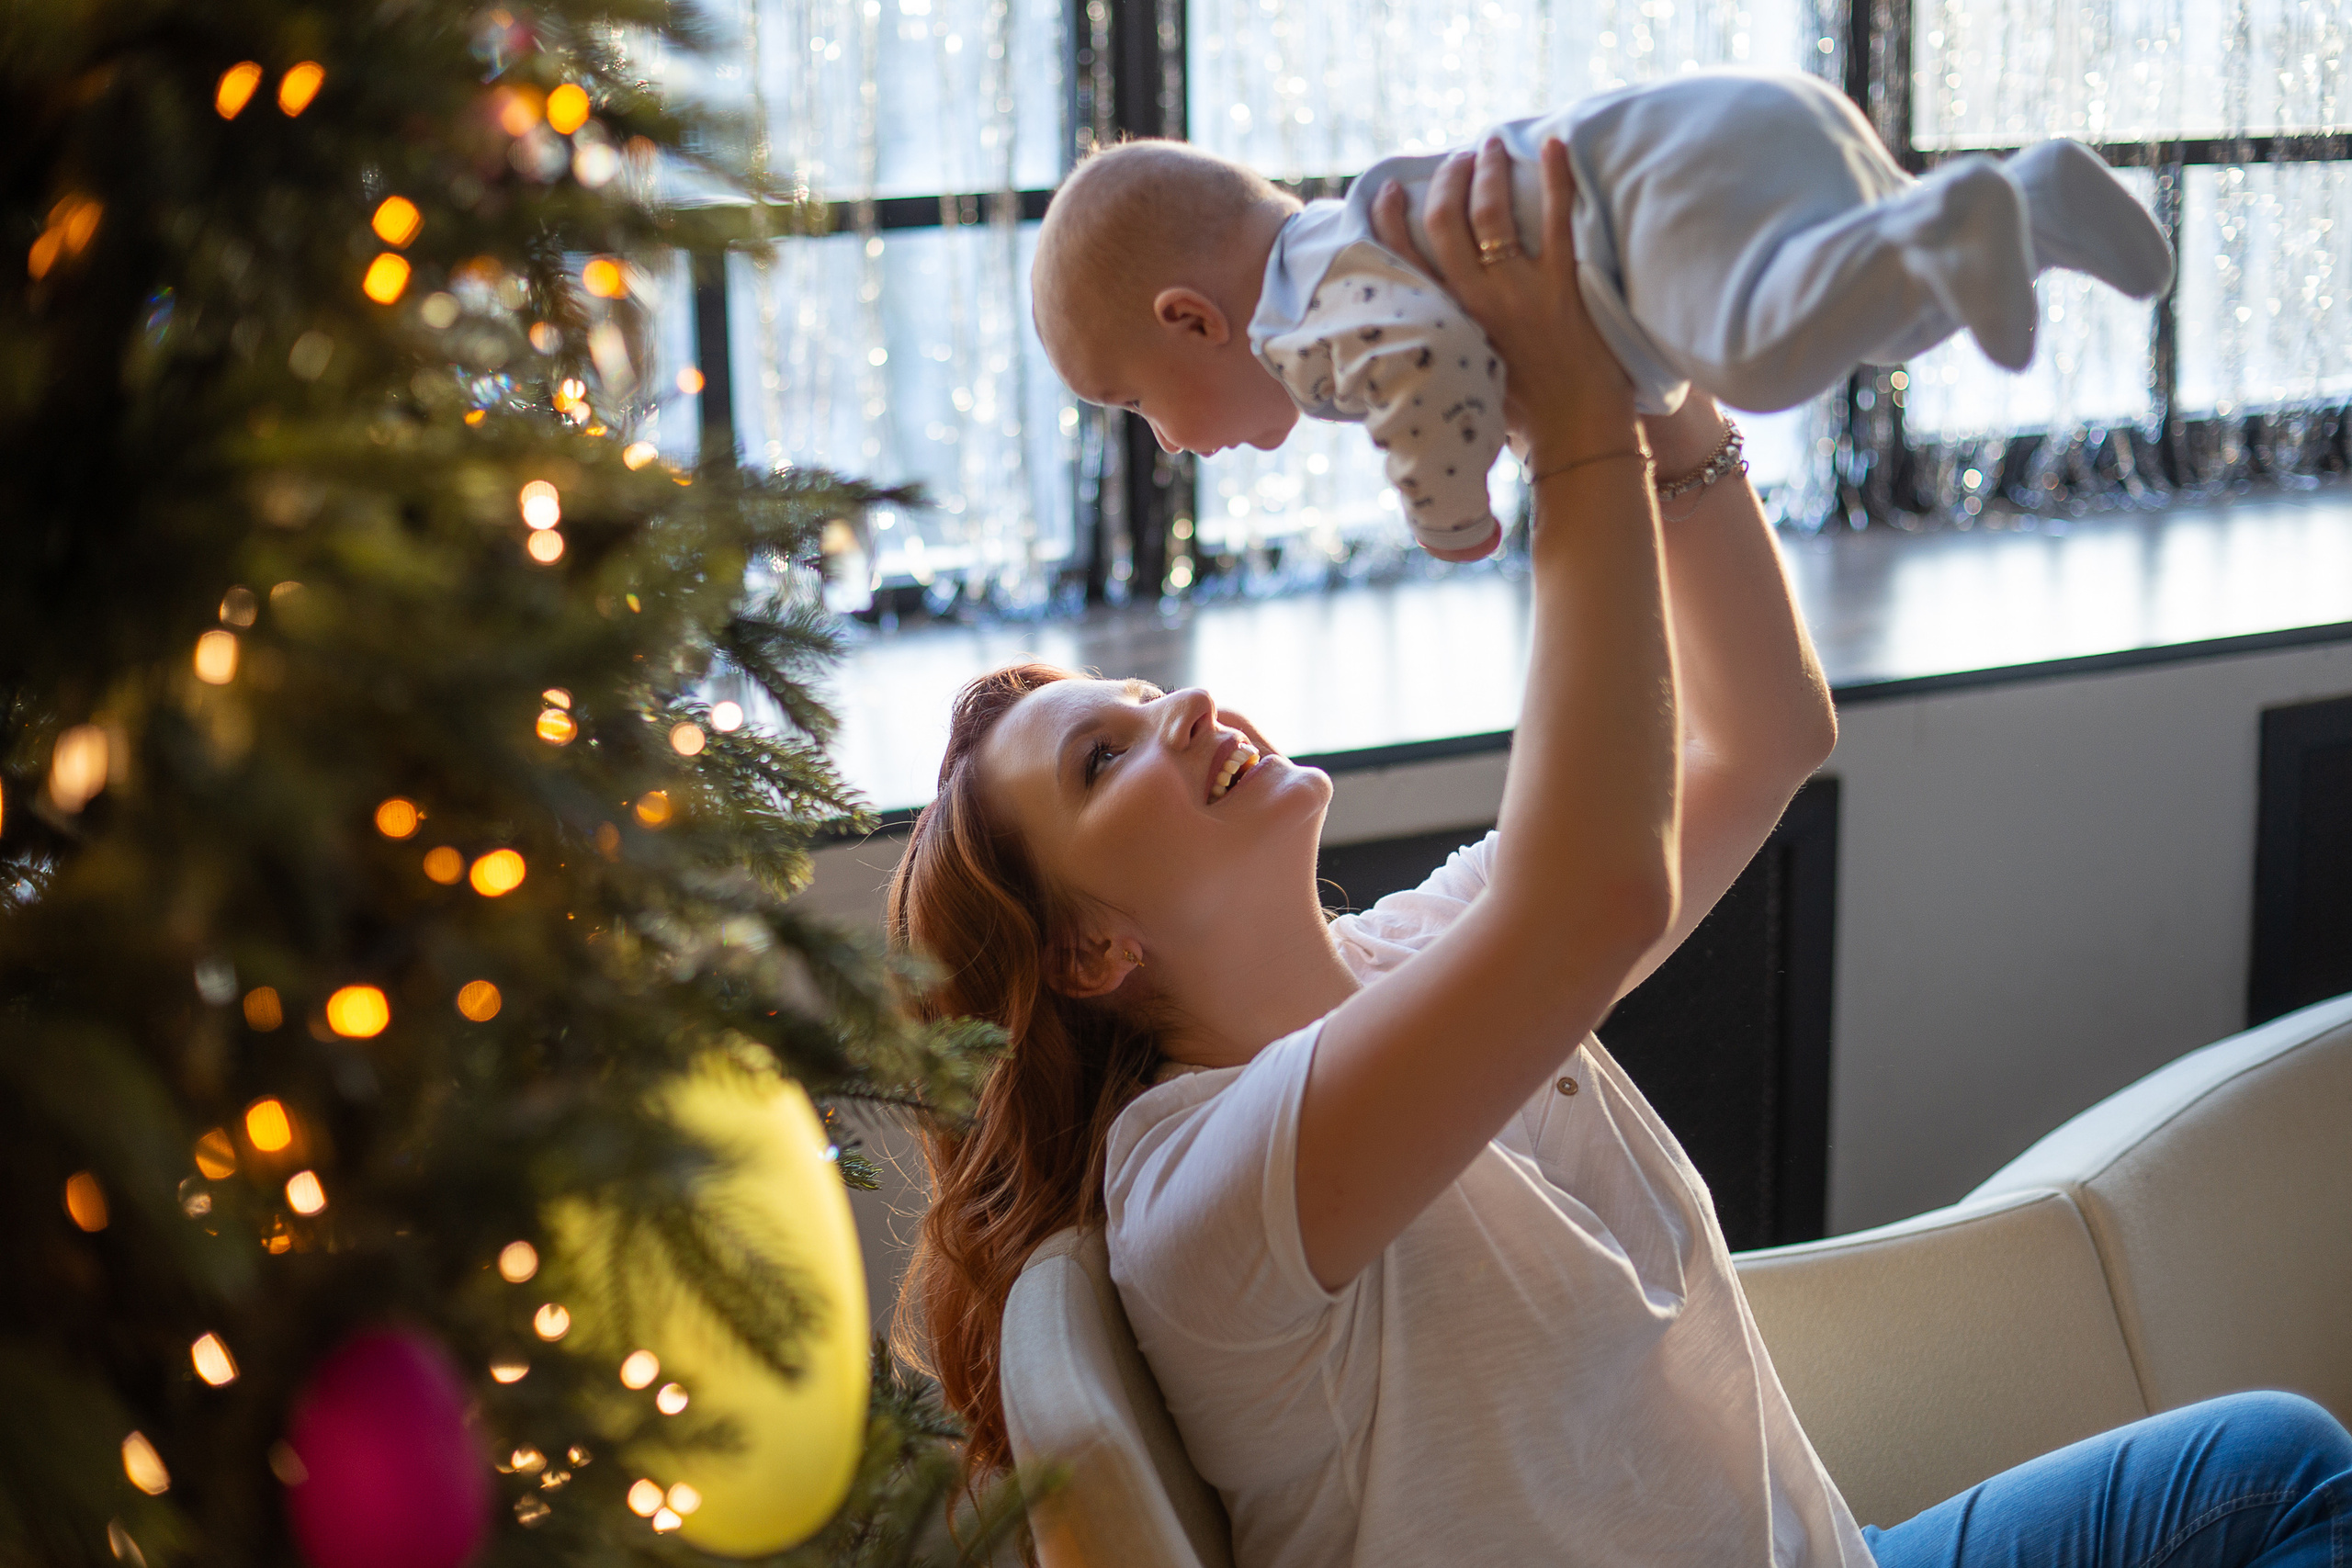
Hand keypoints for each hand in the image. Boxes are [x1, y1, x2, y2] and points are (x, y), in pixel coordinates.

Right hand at [1370, 138, 1638, 474]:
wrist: (1573, 433)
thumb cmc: (1522, 413)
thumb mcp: (1465, 374)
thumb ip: (1447, 341)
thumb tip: (1429, 319)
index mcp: (1447, 321)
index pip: (1404, 259)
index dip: (1390, 218)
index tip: (1389, 191)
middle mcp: (1477, 300)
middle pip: (1445, 221)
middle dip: (1447, 179)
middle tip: (1457, 159)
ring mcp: (1519, 289)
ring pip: (1492, 210)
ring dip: (1488, 169)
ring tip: (1492, 145)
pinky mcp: (1562, 284)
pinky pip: (1556, 217)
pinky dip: (1555, 175)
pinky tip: (1553, 145)